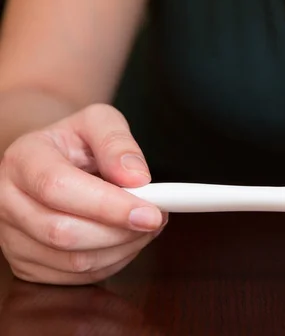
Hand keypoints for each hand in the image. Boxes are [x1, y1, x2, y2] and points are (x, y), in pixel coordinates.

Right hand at [0, 104, 165, 284]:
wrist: (53, 162)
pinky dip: (113, 262)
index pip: (58, 188)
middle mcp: (8, 200)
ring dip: (123, 249)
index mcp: (23, 159)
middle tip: (156, 219)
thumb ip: (117, 142)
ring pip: (73, 262)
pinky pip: (77, 277)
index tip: (151, 212)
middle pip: (63, 233)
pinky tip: (126, 239)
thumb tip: (137, 177)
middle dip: (120, 232)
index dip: (108, 205)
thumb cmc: (77, 142)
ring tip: (145, 226)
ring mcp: (12, 237)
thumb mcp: (98, 122)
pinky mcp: (26, 264)